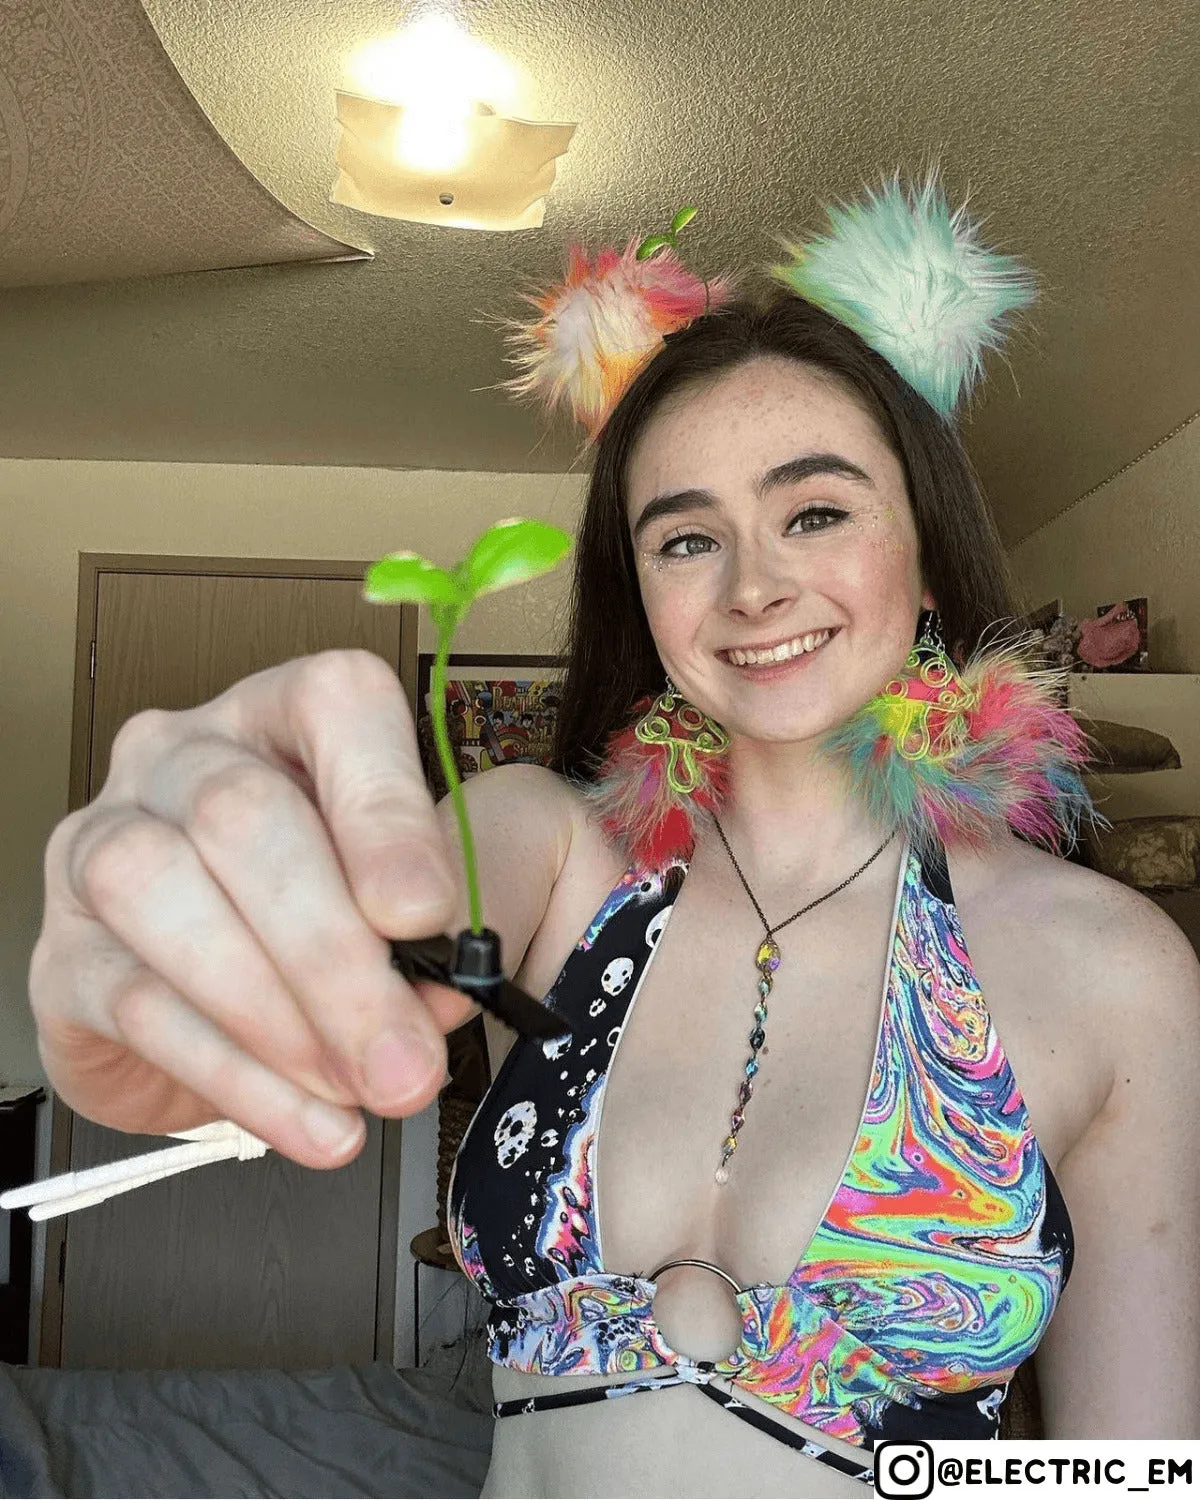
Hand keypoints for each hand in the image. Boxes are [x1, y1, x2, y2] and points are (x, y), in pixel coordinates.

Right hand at [30, 651, 469, 1167]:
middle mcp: (182, 758)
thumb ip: (432, 929)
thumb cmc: (328, 918)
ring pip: (162, 892)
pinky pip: (138, 1006)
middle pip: (241, 816)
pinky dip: (239, 1077)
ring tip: (355, 1086)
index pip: (334, 705)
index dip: (383, 809)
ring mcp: (102, 845)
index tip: (428, 914)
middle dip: (334, 952)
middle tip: (403, 1051)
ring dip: (275, 1012)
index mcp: (285, 717)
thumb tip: (439, 989)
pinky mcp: (64, 953)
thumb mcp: (403, 906)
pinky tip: (308, 1121)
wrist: (233, 1009)